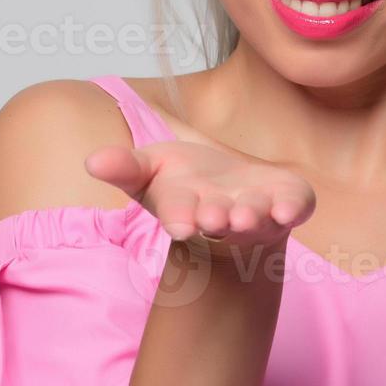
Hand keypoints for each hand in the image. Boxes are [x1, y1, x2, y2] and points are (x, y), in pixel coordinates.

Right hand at [84, 140, 315, 258]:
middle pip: (219, 218)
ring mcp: (257, 211)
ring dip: (252, 215)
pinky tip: (288, 209)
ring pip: (256, 216)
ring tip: (245, 214)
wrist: (232, 195)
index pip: (179, 215)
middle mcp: (222, 215)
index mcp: (186, 209)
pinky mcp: (289, 202)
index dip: (180, 219)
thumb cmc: (186, 184)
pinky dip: (293, 208)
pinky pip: (295, 207)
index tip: (181, 225)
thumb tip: (91, 161)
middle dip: (217, 218)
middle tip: (215, 219)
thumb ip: (124, 167)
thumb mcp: (149, 169)